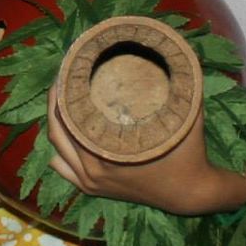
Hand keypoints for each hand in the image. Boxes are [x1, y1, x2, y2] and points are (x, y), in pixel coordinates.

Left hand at [43, 84, 245, 216]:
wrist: (190, 193)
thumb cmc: (188, 152)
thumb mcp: (186, 115)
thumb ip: (180, 85)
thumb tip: (175, 52)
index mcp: (105, 155)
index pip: (68, 117)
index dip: (64, 90)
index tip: (68, 68)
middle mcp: (91, 171)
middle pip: (56, 131)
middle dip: (55, 102)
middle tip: (63, 77)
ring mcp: (90, 182)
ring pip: (56, 149)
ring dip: (56, 124)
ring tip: (64, 99)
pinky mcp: (92, 188)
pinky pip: (62, 167)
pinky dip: (60, 148)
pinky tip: (67, 129)